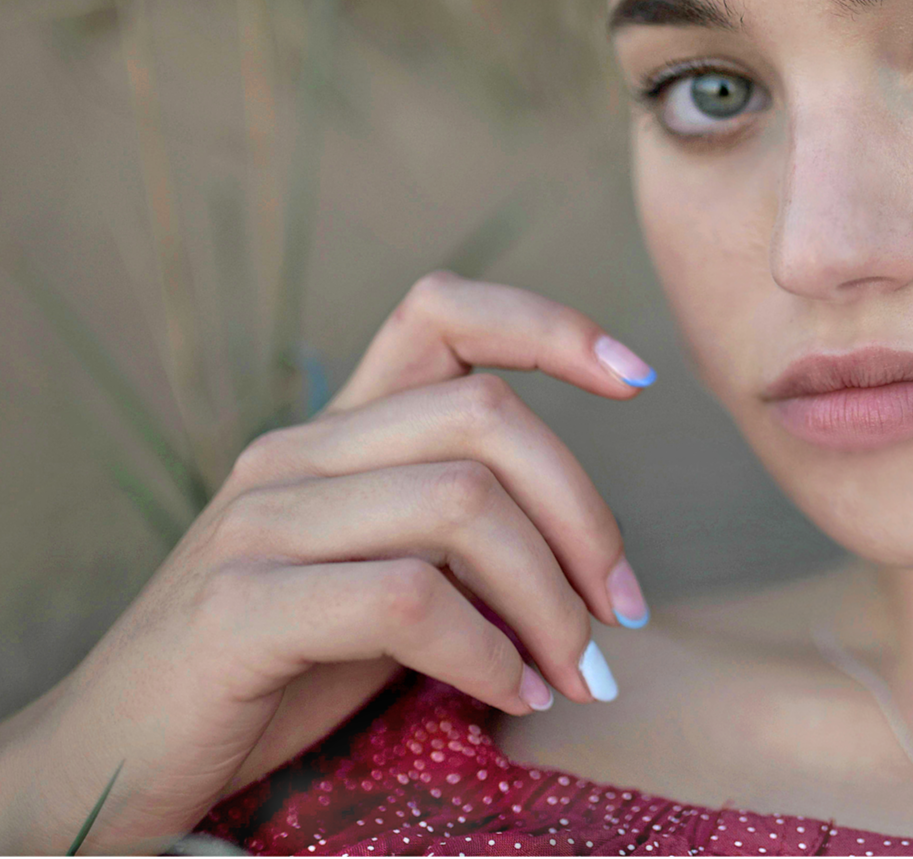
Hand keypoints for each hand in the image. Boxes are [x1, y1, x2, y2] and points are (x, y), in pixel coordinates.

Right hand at [0, 272, 656, 853]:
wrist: (115, 759)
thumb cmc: (273, 673)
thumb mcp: (380, 585)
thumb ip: (459, 543)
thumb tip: (589, 556)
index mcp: (334, 432)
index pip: (441, 312)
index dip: (548, 325)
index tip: (639, 377)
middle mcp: (296, 453)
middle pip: (487, 418)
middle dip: (585, 516)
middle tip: (622, 614)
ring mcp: (261, 522)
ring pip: (463, 506)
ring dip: (550, 602)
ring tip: (574, 675)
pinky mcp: (240, 605)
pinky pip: (409, 598)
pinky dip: (485, 653)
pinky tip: (508, 696)